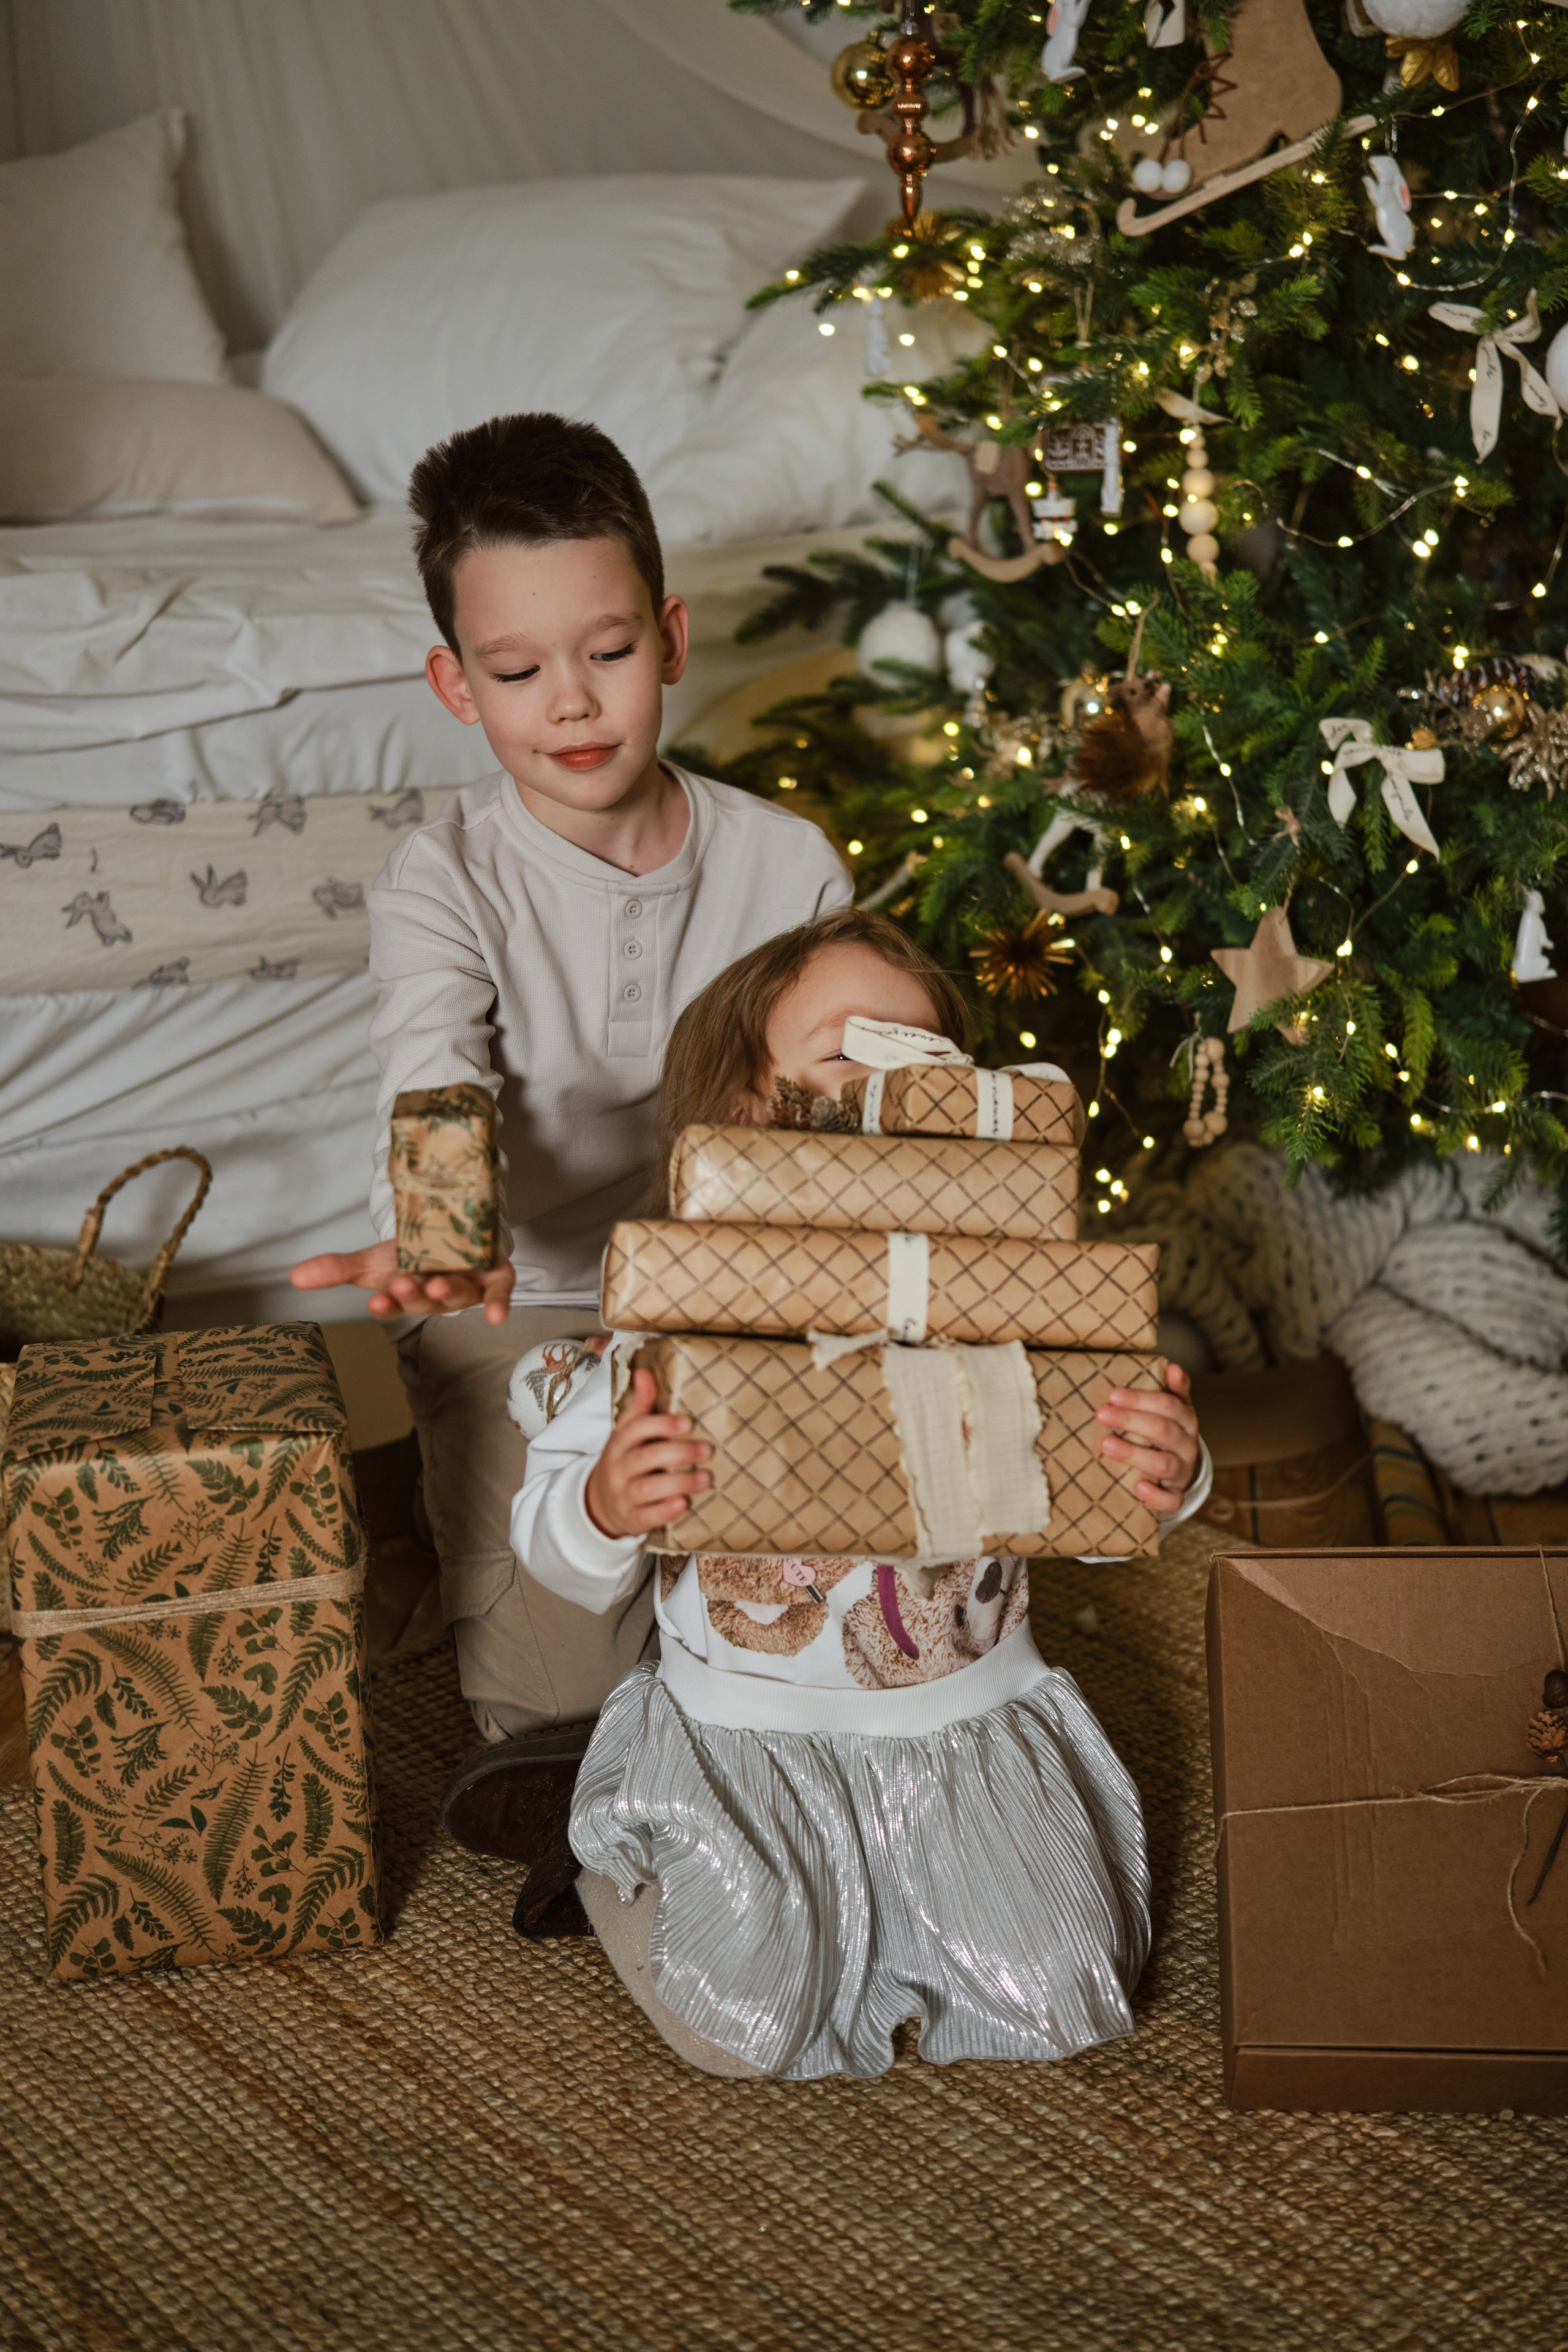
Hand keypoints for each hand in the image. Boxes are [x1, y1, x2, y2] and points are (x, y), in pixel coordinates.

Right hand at [289, 1239, 515, 1325]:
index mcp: (406, 1295)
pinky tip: (497, 1316)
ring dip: (449, 1294)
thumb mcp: (373, 1261)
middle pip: (426, 1300)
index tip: (377, 1302)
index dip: (388, 1306)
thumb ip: (337, 1269)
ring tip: (437, 1285)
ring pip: (459, 1295)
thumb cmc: (410, 1257)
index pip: (394, 1305)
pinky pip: (500, 1290)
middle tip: (404, 1284)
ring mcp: (468, 1286)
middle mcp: (437, 1295)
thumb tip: (293, 1276)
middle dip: (415, 1295)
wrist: (452, 1233)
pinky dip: (500, 1301)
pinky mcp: (495, 1277)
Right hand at [585, 1369, 710, 1539]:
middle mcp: (618, 1468)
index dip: (661, 1425)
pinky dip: (665, 1511)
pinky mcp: (632, 1519)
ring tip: (706, 1477)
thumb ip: (640, 1405)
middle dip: (678, 1453)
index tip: (687, 1422)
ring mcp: (624, 1495)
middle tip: (707, 1450)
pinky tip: (684, 1504)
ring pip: (647, 1489)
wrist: (599, 1504)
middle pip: (645, 1458)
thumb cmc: (625, 1460)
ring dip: (679, 1482)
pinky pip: (647, 1516)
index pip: (635, 1429)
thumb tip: (644, 1372)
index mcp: (619, 1443)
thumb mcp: (627, 1433)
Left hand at [1096, 1362, 1199, 1512]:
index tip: (1113, 1394)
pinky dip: (1156, 1496)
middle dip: (1131, 1420)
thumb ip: (1172, 1389)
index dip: (1141, 1399)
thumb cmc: (1166, 1431)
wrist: (1180, 1466)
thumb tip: (1172, 1367)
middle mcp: (1186, 1444)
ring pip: (1163, 1464)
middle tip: (1101, 1414)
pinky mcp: (1176, 1494)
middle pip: (1163, 1430)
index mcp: (1185, 1419)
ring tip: (1106, 1444)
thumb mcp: (1172, 1408)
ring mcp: (1182, 1471)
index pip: (1167, 1405)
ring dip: (1134, 1454)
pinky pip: (1171, 1500)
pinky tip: (1138, 1487)